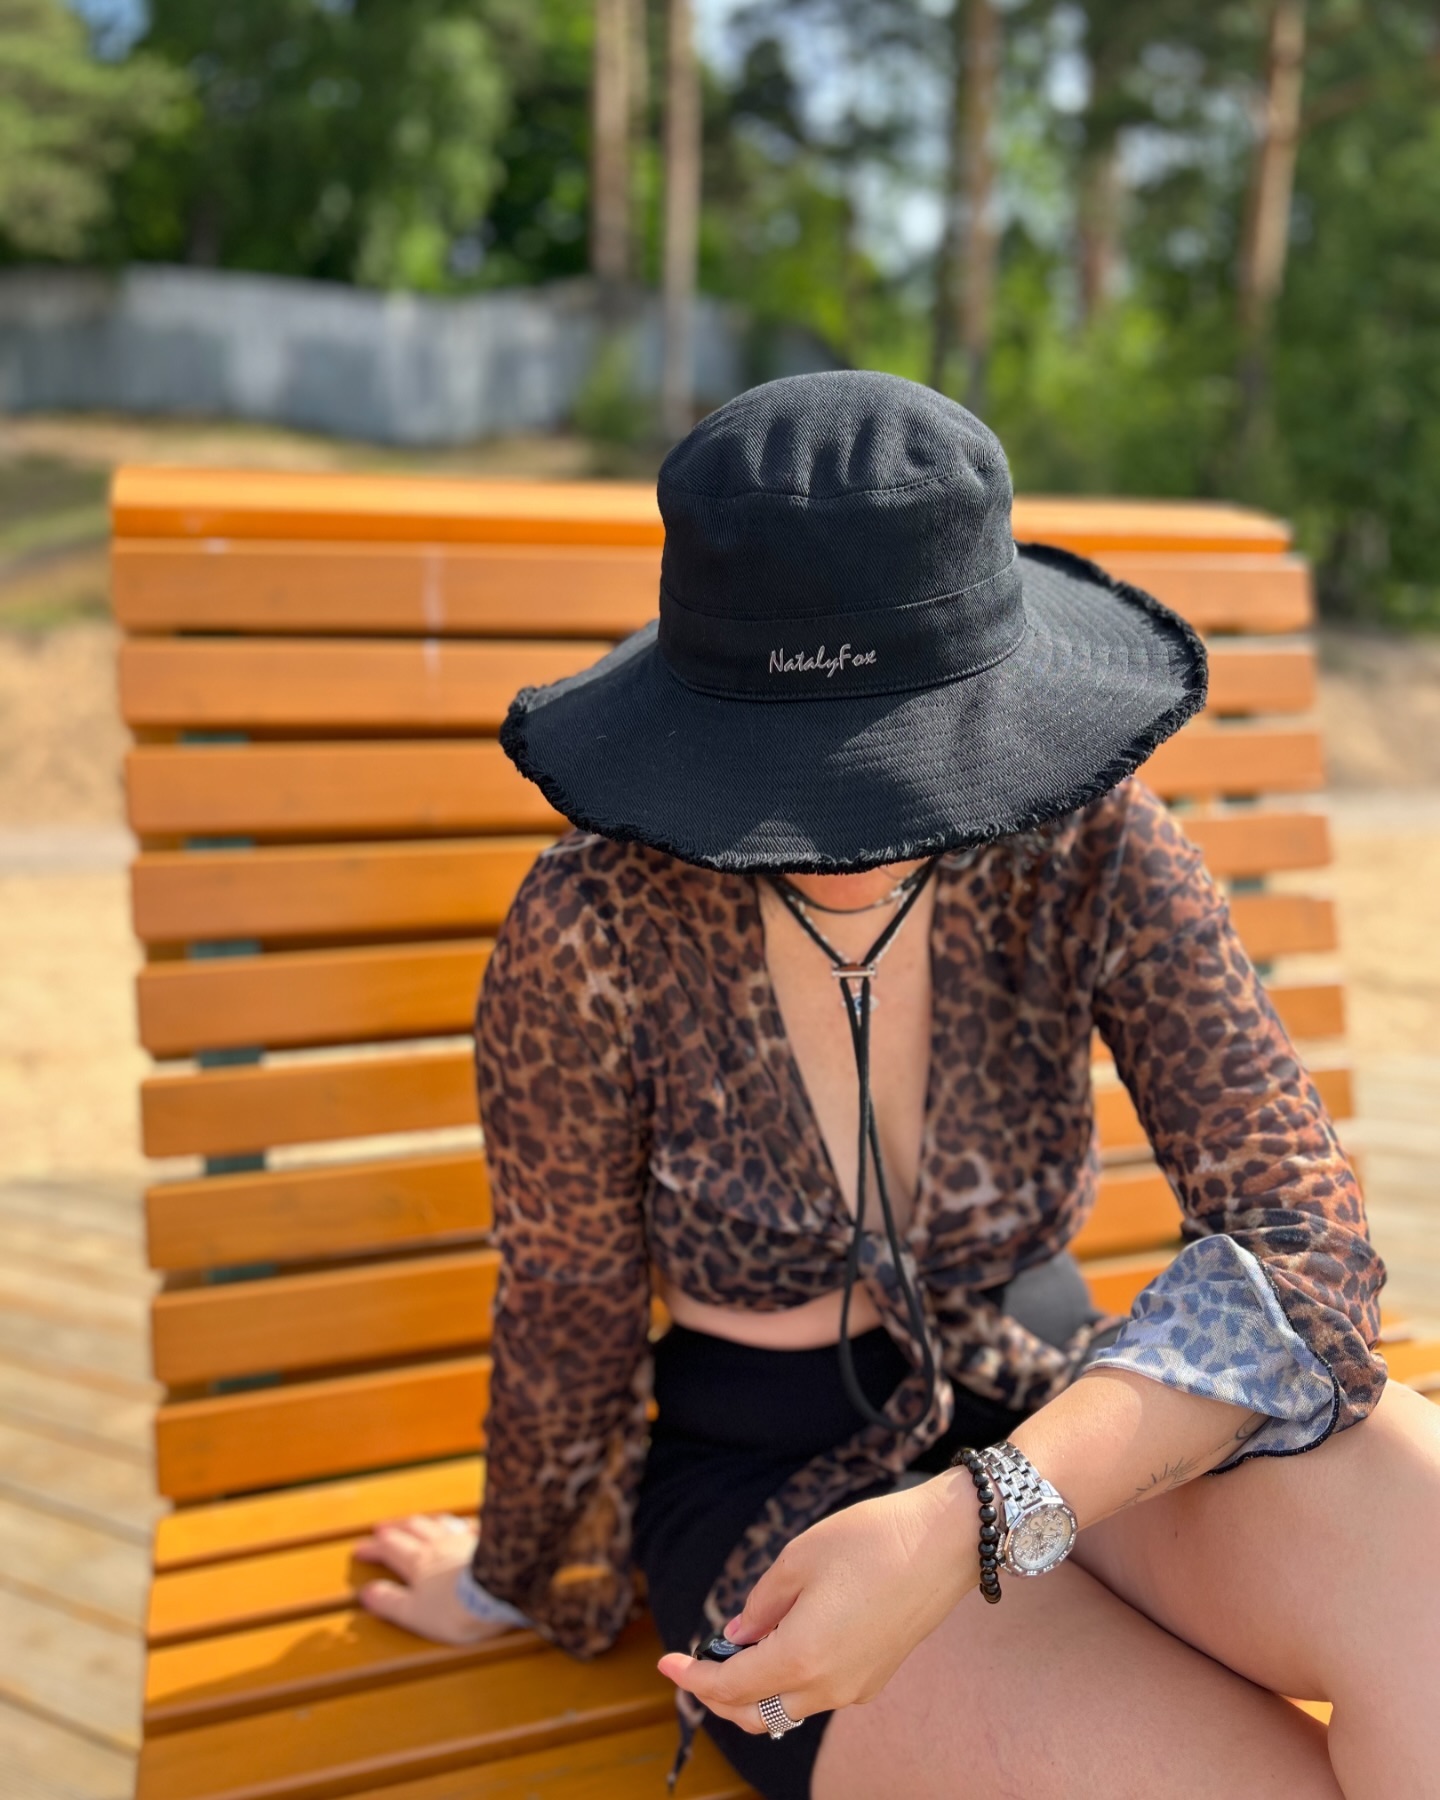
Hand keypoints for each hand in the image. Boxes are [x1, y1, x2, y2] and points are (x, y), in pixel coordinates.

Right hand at [354, 1512, 507, 1645]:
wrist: (500, 1593)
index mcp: (418, 1561)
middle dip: (395, 1528)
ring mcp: (465, 1538)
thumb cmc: (455, 1610)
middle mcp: (439, 1543)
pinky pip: (471, 1525)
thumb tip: (366, 1592)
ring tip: (416, 1522)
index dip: (373, 1548)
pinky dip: (460, 1524)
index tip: (359, 1549)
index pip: (390, 1548)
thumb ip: (390, 1602)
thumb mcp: (414, 1614)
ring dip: (423, 1522)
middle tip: (382, 1528)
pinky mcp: (488, 1540)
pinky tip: (463, 1524)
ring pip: (439, 1523)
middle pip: (413, 1528)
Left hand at [658, 1469, 979, 1730]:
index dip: (693, 1677)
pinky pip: (818, 1694)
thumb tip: (738, 1634)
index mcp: (801, 1657)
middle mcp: (828, 1686)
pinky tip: (781, 1644)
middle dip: (718, 1695)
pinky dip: (788, 1682)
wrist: (947, 1542)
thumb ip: (761, 1604)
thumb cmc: (872, 1540)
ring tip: (735, 1652)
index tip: (667, 1661)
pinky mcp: (875, 1677)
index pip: (730, 1685)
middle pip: (755, 1712)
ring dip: (754, 1692)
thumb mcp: (800, 1558)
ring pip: (787, 1709)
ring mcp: (855, 1687)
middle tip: (696, 1664)